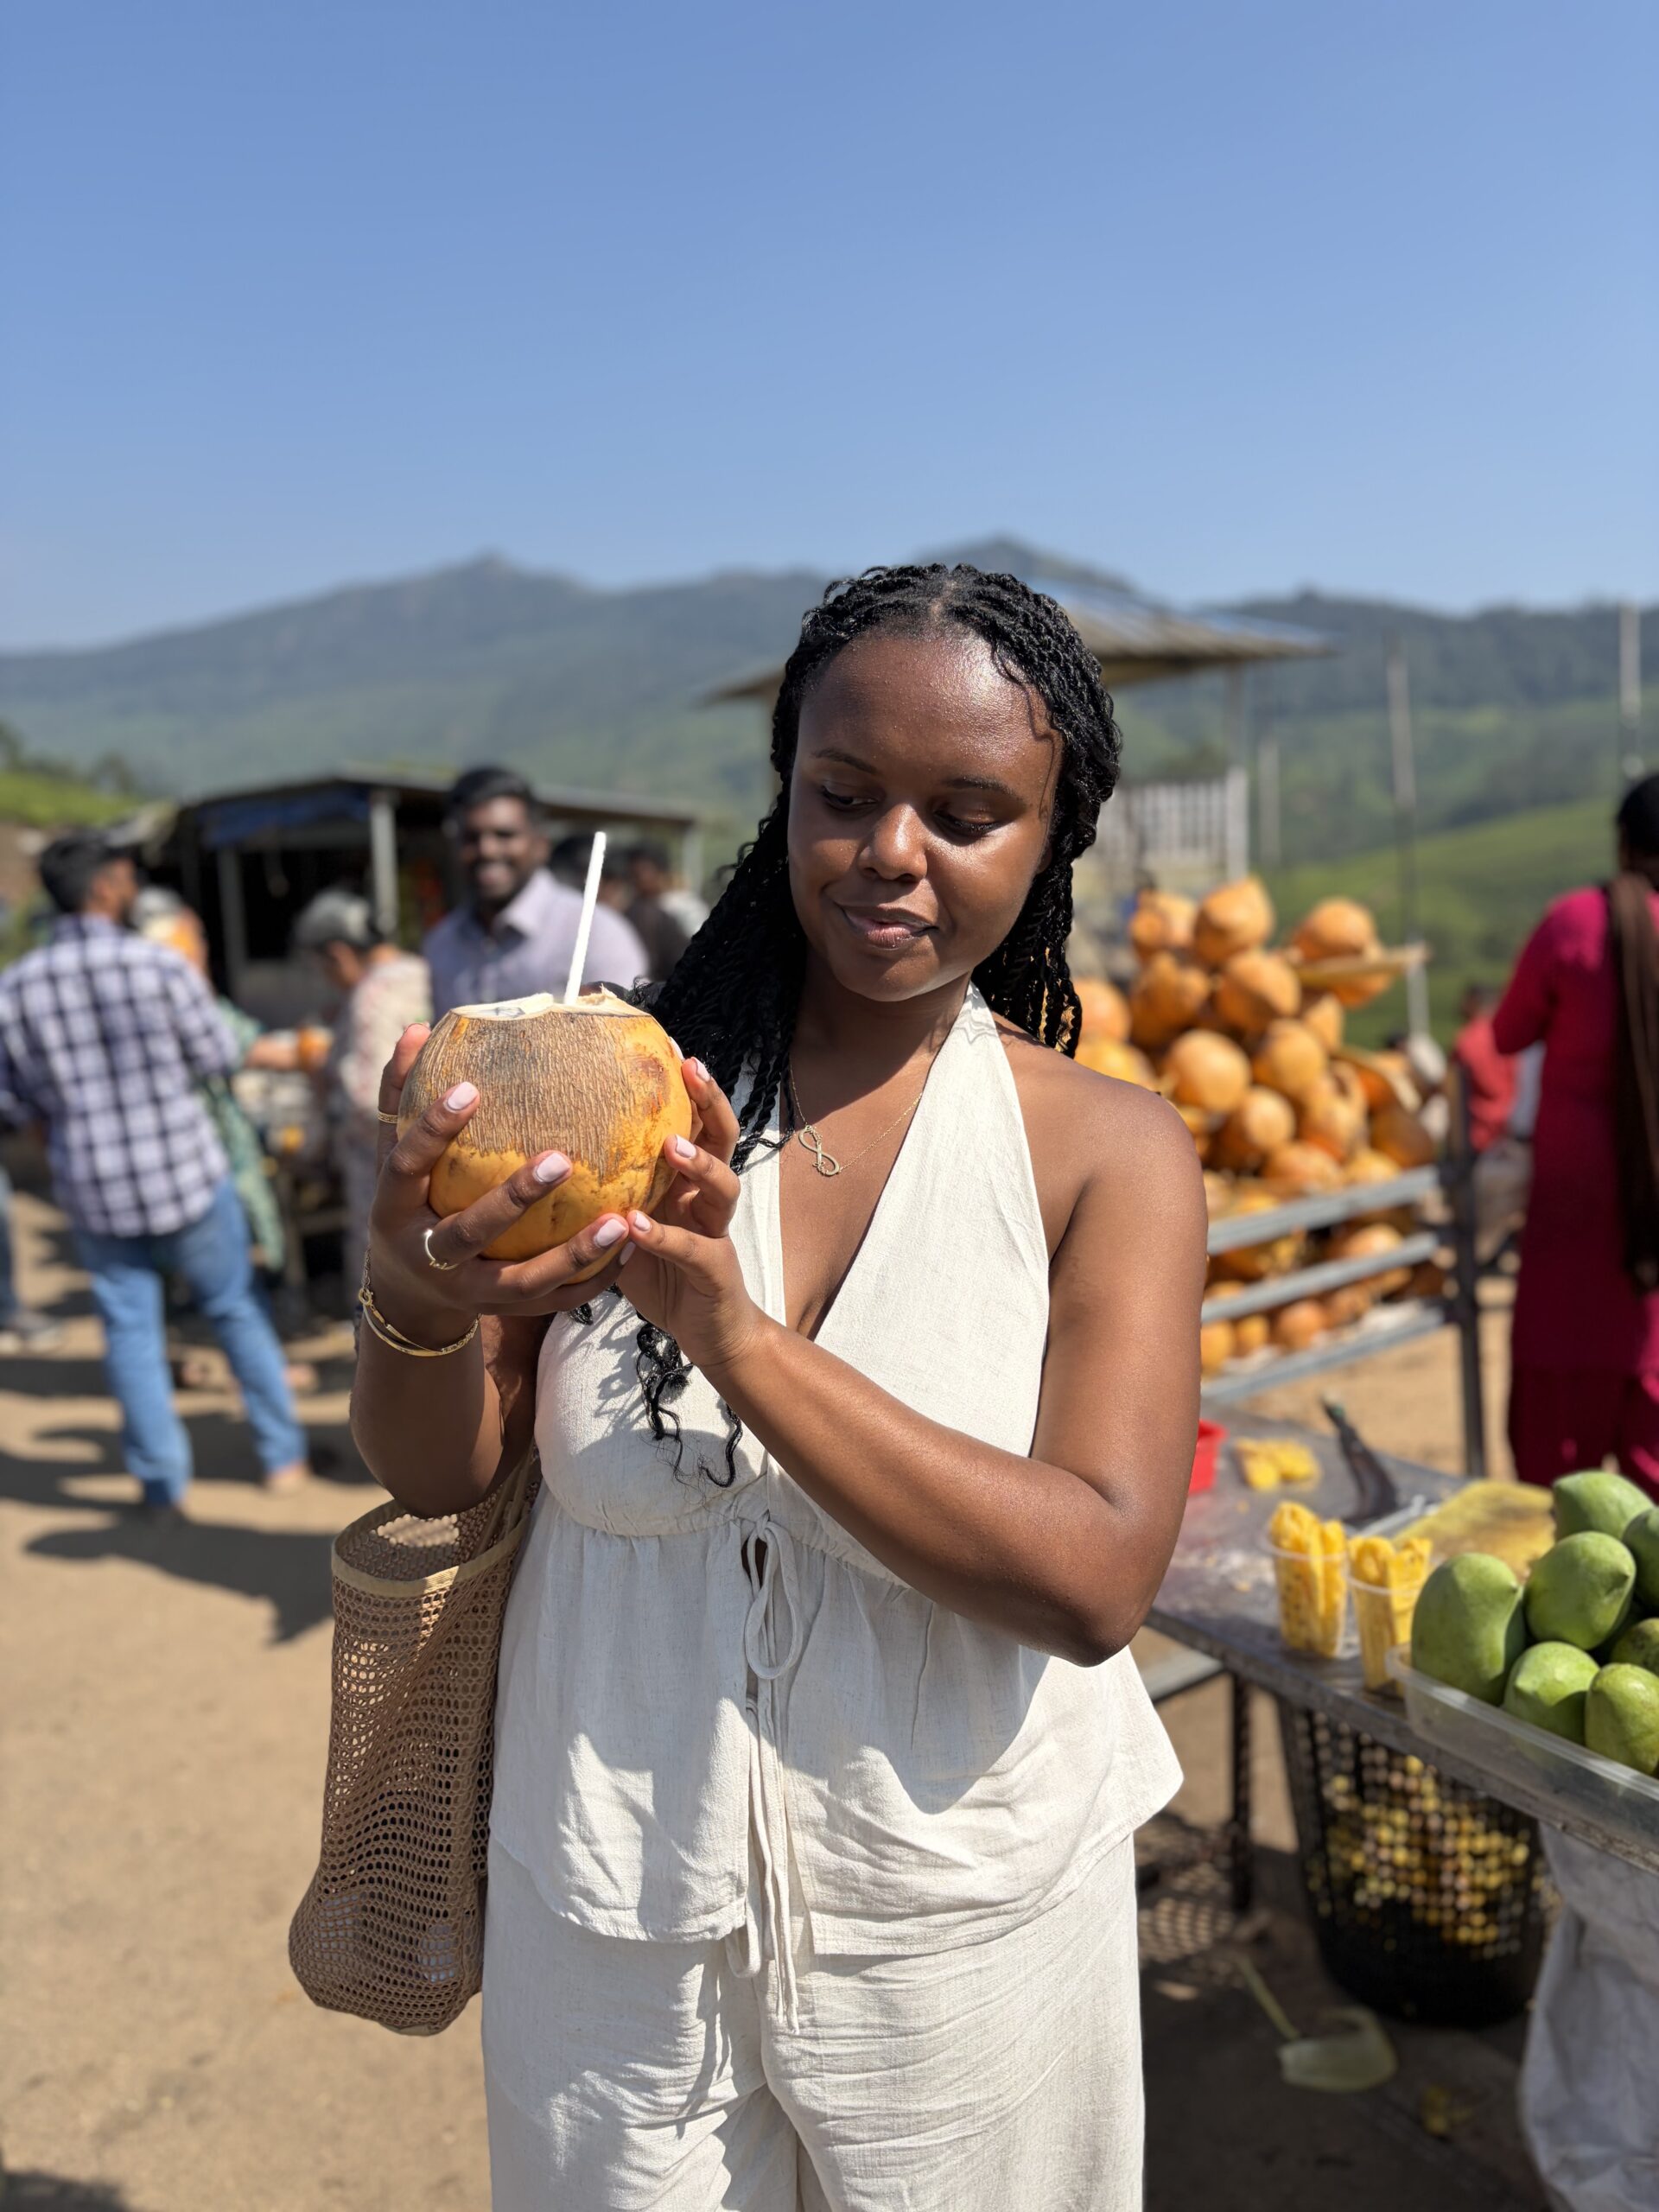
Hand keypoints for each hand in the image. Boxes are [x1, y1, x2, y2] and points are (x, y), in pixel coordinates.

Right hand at [365, 1025, 631, 1342]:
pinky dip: (591, 1279)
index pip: (406, 1166)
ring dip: (572, 1254)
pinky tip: (629, 1245)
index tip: (469, 1087)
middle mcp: (428, 1255)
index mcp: (393, 1210)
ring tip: (618, 1220)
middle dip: (513, 1198)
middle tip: (561, 1159)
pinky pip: (553, 1302)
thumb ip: (402, 1095)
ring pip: (522, 1282)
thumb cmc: (408, 1202)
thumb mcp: (391, 1154)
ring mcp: (467, 1291)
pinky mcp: (503, 1312)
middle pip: (470, 1231)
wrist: (409, 1294)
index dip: (433, 1130)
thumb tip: (418, 1028)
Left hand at [619, 1057, 768, 1378]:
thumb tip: (546, 1151)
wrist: (710, 1334)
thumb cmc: (662, 1275)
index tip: (668, 1042)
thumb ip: (606, 1191)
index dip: (688, 1085)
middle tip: (689, 1066)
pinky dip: (664, 1236)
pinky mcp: (714, 1271)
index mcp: (690, 1182)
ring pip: (723, 1188)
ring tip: (668, 1146)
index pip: (695, 1121)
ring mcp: (717, 1232)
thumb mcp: (630, 1225)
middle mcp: (709, 1198)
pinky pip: (691, 1249)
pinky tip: (635, 1225)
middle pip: (721, 1138)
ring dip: (697, 1164)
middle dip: (709, 1101)